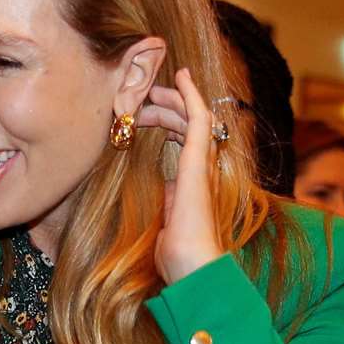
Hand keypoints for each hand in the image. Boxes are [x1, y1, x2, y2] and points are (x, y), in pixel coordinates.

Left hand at [135, 68, 223, 283]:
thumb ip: (168, 203)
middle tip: (142, 97)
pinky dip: (191, 95)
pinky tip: (181, 77)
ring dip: (173, 99)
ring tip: (153, 87)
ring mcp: (201, 165)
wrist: (191, 267)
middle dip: (165, 108)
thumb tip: (165, 190)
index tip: (148, 113)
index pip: (183, 144)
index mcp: (192, 184)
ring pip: (193, 118)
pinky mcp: (197, 162)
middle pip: (187, 127)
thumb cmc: (177, 255)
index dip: (169, 124)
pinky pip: (199, 119)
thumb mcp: (166, 223)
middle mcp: (201, 170)